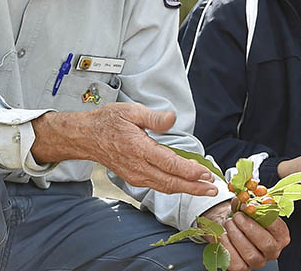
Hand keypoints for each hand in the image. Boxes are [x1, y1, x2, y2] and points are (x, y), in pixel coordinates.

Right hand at [30, 103, 216, 195]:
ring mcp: (135, 175)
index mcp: (139, 149)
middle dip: (194, 187)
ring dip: (186, 189)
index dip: (190, 172)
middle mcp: (138, 167)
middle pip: (171, 182)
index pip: (170, 165)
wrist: (87, 137)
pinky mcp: (134, 178)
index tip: (206, 174)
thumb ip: (154, 117)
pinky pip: (157, 186)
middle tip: (213, 189)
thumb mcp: (131, 111)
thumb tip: (172, 118)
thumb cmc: (108, 122)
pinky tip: (185, 185)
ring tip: (205, 189)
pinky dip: (174, 187)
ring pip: (165, 187)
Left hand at [202, 203, 289, 270]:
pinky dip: (228, 247)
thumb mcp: (249, 207)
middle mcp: (273, 251)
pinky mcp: (243, 268)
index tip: (248, 206)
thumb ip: (249, 201)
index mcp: (280, 235)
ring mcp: (258, 261)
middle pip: (266, 244)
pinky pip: (236, 262)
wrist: (229, 228)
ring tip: (229, 223)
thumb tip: (242, 197)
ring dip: (237, 236)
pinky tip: (224, 236)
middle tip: (237, 216)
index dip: (262, 216)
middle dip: (249, 228)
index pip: (277, 227)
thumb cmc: (244, 217)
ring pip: (251, 254)